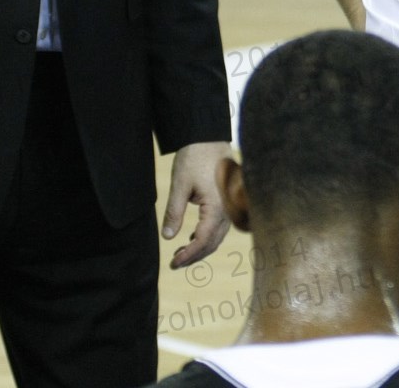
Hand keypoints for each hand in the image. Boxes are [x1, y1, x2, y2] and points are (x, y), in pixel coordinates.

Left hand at [163, 140, 232, 267]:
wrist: (209, 137)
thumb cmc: (195, 158)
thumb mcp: (179, 185)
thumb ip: (174, 212)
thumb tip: (168, 237)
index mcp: (217, 207)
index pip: (203, 241)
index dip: (188, 255)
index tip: (173, 263)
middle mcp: (228, 209)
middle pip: (213, 242)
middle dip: (194, 256)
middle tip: (174, 263)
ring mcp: (230, 205)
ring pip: (218, 236)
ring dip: (201, 247)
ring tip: (181, 252)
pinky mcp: (228, 200)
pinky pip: (221, 225)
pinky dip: (208, 235)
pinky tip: (194, 236)